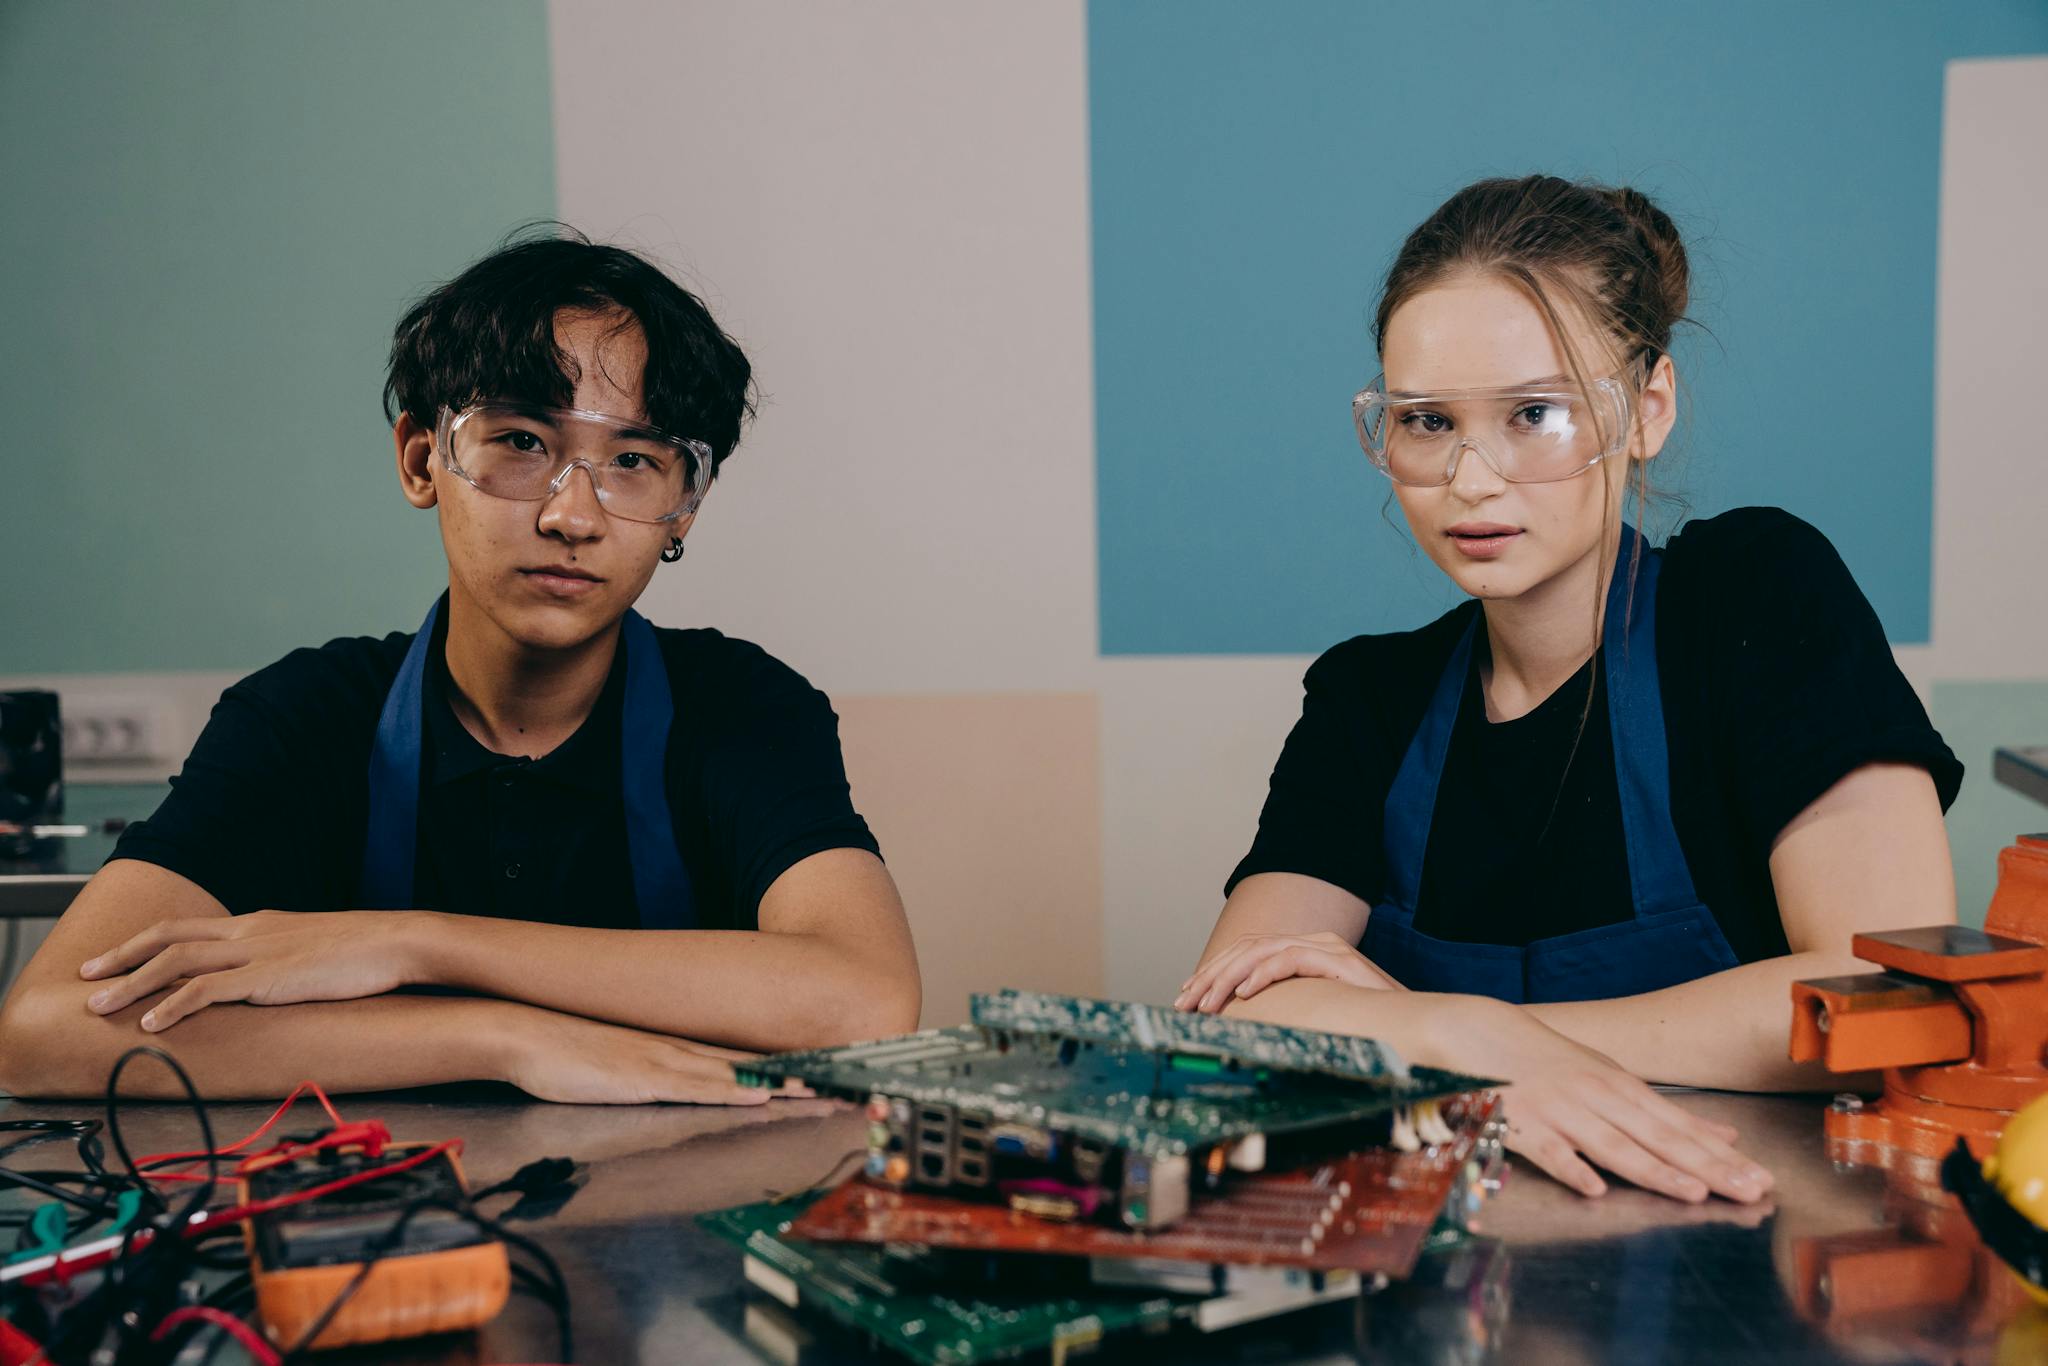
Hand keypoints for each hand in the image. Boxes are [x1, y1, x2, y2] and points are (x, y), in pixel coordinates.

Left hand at [80, 910, 425, 1030]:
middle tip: (86, 976)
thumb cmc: (368, 950)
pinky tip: (151, 1023)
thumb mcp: (313, 948)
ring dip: (132, 983)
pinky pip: (206, 990)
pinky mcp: (267, 977)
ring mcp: (256, 951)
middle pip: (168, 937)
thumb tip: (267, 980)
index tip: (116, 958)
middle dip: (121, 956)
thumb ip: (282, 959)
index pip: (188, 928)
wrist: (399, 942)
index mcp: (259, 923)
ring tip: (100, 1006)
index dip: (146, 943)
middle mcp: (249, 931)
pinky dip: (171, 1005)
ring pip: (175, 961)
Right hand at [502, 1009, 809, 1105]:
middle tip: (845, 1087)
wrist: (524, 1033)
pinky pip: (696, 1088)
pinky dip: (731, 1093)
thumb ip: (654, 1070)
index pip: (745, 1058)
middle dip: (799, 1077)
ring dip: (779, 1085)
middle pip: (753, 1064)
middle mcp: (680, 1049)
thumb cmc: (567, 1051)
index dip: (787, 1067)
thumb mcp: (622, 1060)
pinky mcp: (643, 1079)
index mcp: (678, 1046)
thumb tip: (681, 1081)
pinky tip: (758, 1097)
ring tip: (821, 1094)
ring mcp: (664, 1062)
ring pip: (735, 1075)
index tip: (827, 1077)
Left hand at [1175, 931, 1402, 1011]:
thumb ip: (1288, 1009)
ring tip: (1205, 1003)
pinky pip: (1290, 958)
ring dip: (1227, 977)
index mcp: (1303, 950)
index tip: (1188, 997)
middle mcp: (1311, 942)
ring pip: (1260, 951)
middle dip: (1210, 976)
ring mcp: (1324, 946)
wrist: (1414, 1023)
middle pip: (1247, 948)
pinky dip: (1264, 973)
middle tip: (1184, 1003)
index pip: (1248, 953)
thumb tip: (1247, 1029)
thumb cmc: (1365, 1024)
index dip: (1214, 973)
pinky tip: (1244, 993)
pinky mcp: (1337, 958)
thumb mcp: (1316, 1014)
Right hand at [1450, 996, 1771, 1204]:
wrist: (1477, 1035)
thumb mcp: (1608, 1077)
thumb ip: (1663, 1111)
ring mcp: (1560, 1111)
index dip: (1722, 1155)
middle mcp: (1597, 1097)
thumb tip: (1725, 1134)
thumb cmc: (1547, 1061)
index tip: (1761, 1179)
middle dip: (1706, 1167)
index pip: (1680, 1126)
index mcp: (1621, 1088)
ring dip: (1654, 1170)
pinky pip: (1549, 1151)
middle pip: (1658, 1138)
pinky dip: (1572, 1168)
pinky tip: (1594, 1189)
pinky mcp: (1521, 1124)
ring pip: (1613, 1146)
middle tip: (1748, 1192)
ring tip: (1692, 1193)